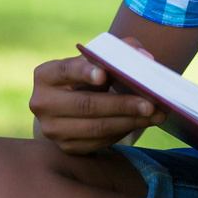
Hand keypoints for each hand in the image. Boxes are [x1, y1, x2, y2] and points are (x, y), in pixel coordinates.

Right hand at [29, 36, 165, 153]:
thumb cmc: (88, 75)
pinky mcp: (66, 147)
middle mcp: (42, 103)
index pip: (66, 70)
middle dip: (122, 104)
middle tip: (151, 103)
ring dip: (129, 122)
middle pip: (85, 104)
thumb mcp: (96, 59)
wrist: (69, 105)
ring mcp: (52, 129)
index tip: (105, 74)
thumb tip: (144, 57)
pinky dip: (124, 132)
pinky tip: (142, 123)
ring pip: (95, 127)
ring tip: (155, 115)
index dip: (85, 72)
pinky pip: (99, 142)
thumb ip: (119, 51)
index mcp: (46, 75)